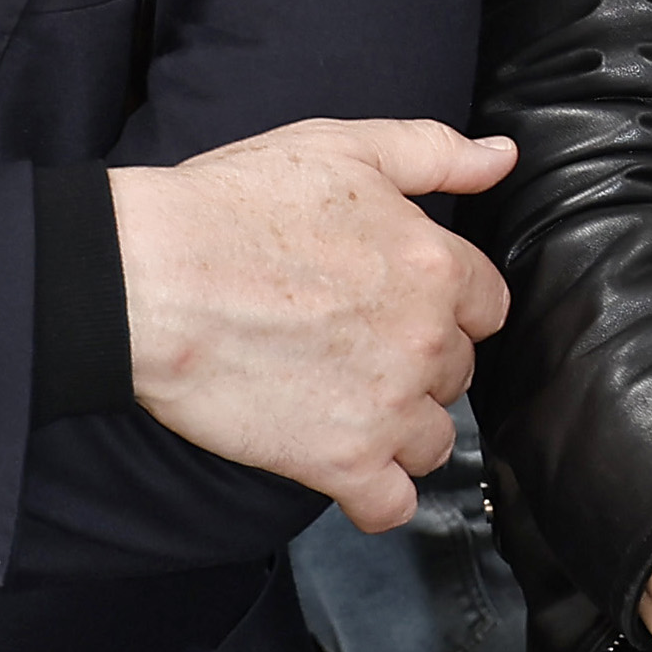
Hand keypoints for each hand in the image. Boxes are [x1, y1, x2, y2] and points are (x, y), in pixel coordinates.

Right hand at [108, 118, 512, 520]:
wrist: (150, 277)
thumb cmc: (233, 206)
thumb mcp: (343, 146)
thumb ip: (434, 151)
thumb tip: (502, 156)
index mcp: (435, 266)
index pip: (487, 307)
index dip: (448, 308)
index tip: (401, 308)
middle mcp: (425, 341)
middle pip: (457, 374)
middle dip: (419, 366)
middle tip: (356, 351)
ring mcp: (387, 407)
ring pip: (433, 441)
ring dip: (401, 431)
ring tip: (348, 410)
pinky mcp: (341, 462)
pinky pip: (392, 505)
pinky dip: (376, 498)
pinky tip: (348, 473)